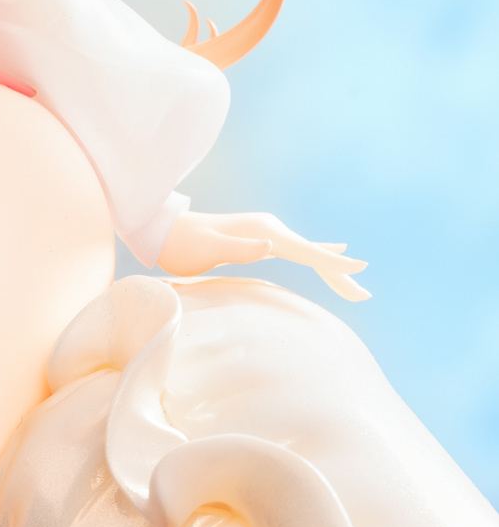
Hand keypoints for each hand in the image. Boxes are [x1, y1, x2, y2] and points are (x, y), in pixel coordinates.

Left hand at [157, 208, 368, 300]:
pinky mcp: (259, 240)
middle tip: (364, 296)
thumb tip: (271, 247)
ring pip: (308, 254)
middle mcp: (270, 229)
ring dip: (332, 269)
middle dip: (339, 274)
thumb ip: (239, 249)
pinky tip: (331, 254)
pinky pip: (298, 251)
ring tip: (356, 284)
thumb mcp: (207, 249)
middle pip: (313, 254)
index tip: (361, 268)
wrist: (163, 230)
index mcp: (264, 232)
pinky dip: (318, 257)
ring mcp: (266, 234)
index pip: (306, 251)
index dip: (333, 263)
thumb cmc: (181, 245)